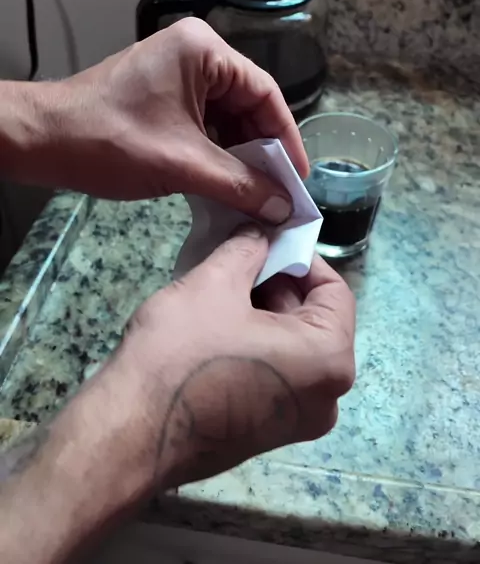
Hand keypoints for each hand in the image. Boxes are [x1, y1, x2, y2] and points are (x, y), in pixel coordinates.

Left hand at [4, 18, 307, 222]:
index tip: (299, 179)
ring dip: (239, 156)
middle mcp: (195, 53)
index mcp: (204, 51)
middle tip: (280, 193)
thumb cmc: (111, 141)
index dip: (286, 139)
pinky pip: (203, 123)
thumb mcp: (184, 163)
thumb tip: (285, 207)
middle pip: (247, 104)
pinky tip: (226, 184)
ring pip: (226, 117)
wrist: (42, 141)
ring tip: (257, 195)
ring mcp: (176, 73)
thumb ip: (241, 184)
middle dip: (262, 151)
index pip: (265, 93)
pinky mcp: (162, 95)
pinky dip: (215, 153)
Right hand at [118, 224, 355, 489]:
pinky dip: (253, 344)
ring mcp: (296, 422)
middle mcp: (326, 397)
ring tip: (219, 287)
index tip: (265, 240)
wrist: (130, 431)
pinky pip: (274, 374)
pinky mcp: (264, 434)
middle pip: (313, 319)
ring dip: (261, 312)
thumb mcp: (216, 282)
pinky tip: (213, 324)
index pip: (334, 290)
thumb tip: (261, 232)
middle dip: (276, 284)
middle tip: (236, 259)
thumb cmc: (181, 352)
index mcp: (329, 359)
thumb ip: (249, 247)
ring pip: (291, 346)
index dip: (300, 257)